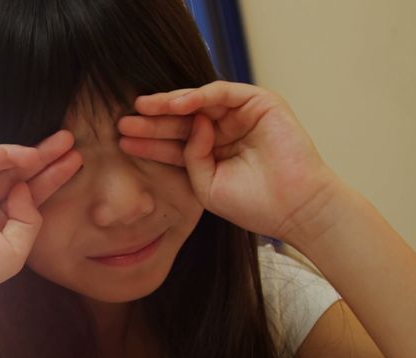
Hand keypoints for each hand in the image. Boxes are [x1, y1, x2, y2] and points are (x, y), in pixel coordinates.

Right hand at [0, 129, 82, 309]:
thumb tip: (24, 187)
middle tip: (67, 140)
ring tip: (40, 153)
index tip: (75, 160)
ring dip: (17, 153)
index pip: (26, 190)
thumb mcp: (15, 249)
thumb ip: (30, 218)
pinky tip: (8, 155)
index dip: (51, 176)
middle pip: (13, 171)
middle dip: (40, 156)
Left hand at [116, 80, 341, 239]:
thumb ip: (190, 157)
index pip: (174, 142)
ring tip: (143, 108)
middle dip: (153, 120)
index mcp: (212, 152)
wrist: (293, 209)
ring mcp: (242, 115)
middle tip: (124, 121)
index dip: (149, 141)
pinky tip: (176, 104)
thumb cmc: (252, 204)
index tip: (122, 141)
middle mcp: (225, 130)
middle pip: (182, 120)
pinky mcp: (260, 103)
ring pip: (198, 103)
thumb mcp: (205, 184)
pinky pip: (223, 92)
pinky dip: (199, 95)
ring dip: (170, 104)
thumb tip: (189, 126)